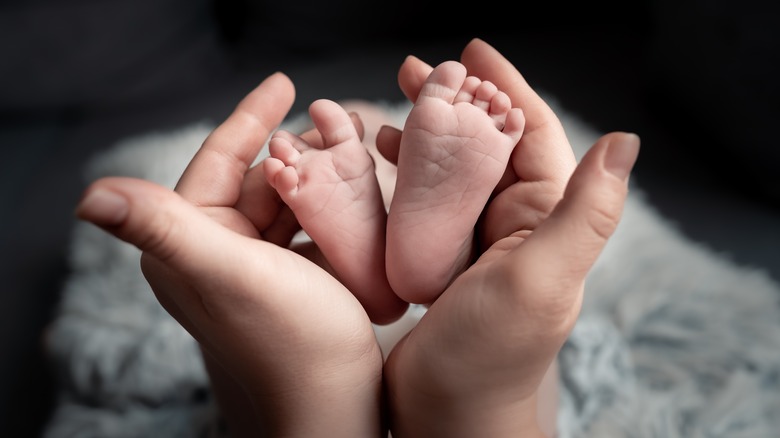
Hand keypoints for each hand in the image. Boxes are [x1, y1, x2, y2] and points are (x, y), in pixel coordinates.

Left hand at [76, 73, 384, 436]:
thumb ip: (164, 228)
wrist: (333, 407)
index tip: (284, 83)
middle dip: (296, 149)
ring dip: (316, 174)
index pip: (215, 163)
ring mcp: (252, 267)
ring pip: (284, 199)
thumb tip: (88, 195)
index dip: (249, 118)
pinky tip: (355, 192)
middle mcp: (213, 253)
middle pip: (256, 178)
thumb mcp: (229, 274)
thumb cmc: (290, 343)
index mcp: (187, 245)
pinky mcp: (286, 278)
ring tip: (354, 151)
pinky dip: (329, 204)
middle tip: (342, 122)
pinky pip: (306, 224)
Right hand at [380, 39, 639, 436]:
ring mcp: (475, 243)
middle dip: (456, 102)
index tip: (473, 51)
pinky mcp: (441, 261)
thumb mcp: (542, 278)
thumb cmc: (492, 355)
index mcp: (544, 219)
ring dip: (425, 135)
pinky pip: (423, 204)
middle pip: (487, 144)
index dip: (506, 88)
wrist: (447, 415)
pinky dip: (401, 177)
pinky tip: (375, 161)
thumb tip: (627, 141)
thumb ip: (584, 212)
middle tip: (417, 70)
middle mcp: (514, 225)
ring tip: (387, 107)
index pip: (532, 134)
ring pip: (452, 171)